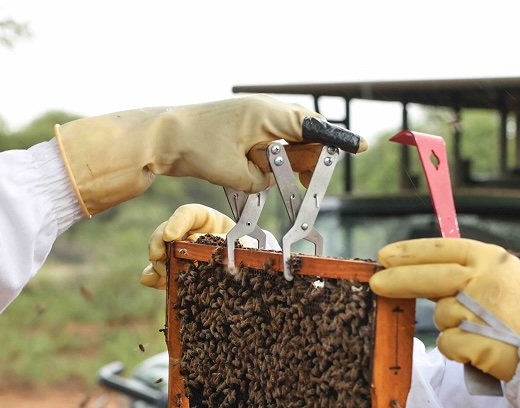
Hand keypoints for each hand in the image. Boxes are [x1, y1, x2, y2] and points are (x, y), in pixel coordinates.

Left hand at [56, 95, 366, 216]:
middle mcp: (264, 112)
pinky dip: (274, 160)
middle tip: (310, 185)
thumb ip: (263, 179)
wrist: (159, 137)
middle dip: (311, 158)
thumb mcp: (234, 173)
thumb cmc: (193, 147)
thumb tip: (275, 180)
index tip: (360, 147)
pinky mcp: (245, 129)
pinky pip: (271, 144)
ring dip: (291, 162)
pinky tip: (266, 175)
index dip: (337, 140)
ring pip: (288, 141)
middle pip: (304, 134)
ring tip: (288, 185)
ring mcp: (254, 118)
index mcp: (267, 114)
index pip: (313, 126)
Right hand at [140, 204, 235, 288]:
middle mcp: (188, 231)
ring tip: (162, 274)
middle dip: (159, 243)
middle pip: (166, 231)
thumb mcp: (241, 244)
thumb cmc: (244, 249)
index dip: (176, 222)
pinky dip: (154, 277)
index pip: (187, 213)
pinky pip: (160, 271)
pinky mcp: (176, 267)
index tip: (170, 236)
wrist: (245, 265)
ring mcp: (179, 250)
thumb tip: (194, 241)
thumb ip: (223, 240)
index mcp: (204, 218)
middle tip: (159, 257)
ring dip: (157, 263)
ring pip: (160, 252)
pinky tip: (150, 281)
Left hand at [369, 238, 519, 379]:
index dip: (411, 251)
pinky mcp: (477, 340)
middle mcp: (484, 279)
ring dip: (452, 326)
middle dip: (399, 279)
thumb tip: (423, 270)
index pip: (443, 248)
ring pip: (442, 316)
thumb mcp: (505, 278)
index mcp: (491, 258)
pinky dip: (459, 350)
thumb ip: (469, 272)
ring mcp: (480, 310)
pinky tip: (481, 350)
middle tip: (376, 283)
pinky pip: (449, 344)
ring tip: (484, 331)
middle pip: (431, 277)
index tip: (385, 255)